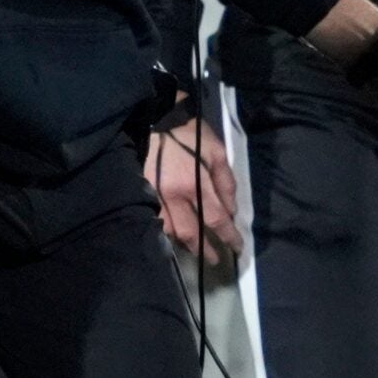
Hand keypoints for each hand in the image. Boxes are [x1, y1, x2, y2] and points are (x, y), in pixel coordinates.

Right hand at [145, 115, 239, 265]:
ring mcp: (153, 197)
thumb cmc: (189, 133)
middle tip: (214, 259)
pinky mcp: (141, 193)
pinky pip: (154, 219)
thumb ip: (225, 182)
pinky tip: (173, 232)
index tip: (236, 248)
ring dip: (183, 242)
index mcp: (194, 184)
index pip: (215, 220)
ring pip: (168, 231)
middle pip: (189, 233)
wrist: (154, 118)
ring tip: (194, 247)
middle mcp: (172, 196)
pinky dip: (166, 230)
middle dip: (203, 250)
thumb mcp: (216, 151)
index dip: (228, 237)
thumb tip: (231, 211)